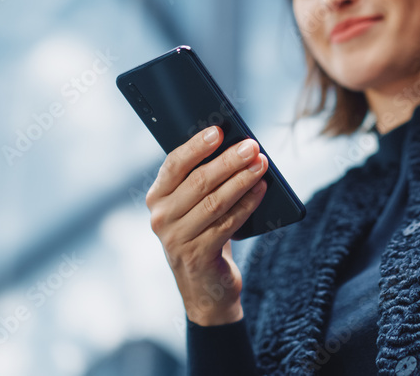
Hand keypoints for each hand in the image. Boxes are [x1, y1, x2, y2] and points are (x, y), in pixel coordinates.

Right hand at [146, 125, 269, 325]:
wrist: (205, 288)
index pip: (174, 164)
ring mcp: (176, 239)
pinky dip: (247, 204)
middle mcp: (161, 217)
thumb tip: (235, 146)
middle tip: (252, 147)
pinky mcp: (196, 256)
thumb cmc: (203, 234)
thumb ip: (202, 180)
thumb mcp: (194, 207)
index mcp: (157, 197)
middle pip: (199, 181)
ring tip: (262, 165)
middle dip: (229, 161)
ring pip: (215, 202)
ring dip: (242, 180)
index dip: (196, 146)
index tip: (219, 130)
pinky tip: (261, 190)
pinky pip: (227, 224)